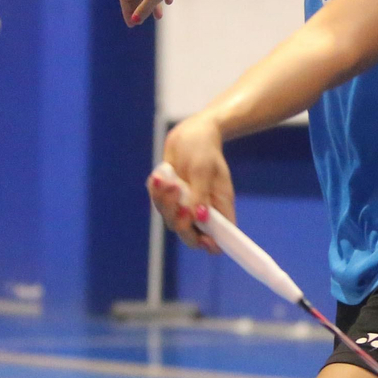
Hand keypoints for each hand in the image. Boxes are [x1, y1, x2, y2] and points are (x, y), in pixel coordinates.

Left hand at [150, 115, 235, 251]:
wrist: (191, 133)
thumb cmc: (205, 149)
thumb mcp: (204, 170)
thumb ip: (201, 195)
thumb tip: (201, 217)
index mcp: (219, 208)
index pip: (219, 237)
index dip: (211, 244)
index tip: (205, 239)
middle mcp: (203, 212)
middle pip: (190, 235)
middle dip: (181, 222)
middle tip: (178, 200)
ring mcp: (186, 206)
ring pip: (171, 220)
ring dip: (166, 202)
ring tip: (168, 180)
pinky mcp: (171, 199)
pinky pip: (159, 205)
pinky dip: (157, 192)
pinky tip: (161, 176)